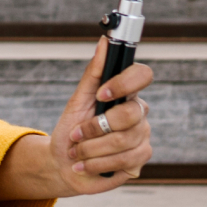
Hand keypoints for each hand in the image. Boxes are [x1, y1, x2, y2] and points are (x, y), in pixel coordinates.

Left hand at [47, 36, 153, 194]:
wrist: (63, 164)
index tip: (101, 94)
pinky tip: (84, 165)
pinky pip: (125, 161)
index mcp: (126, 94)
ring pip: (124, 141)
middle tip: (76, 134)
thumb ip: (93, 73)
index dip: (124, 83)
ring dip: (91, 149)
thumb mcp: (77, 100)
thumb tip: (104, 42)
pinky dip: (97, 164)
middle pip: (130, 114)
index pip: (142, 76)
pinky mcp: (140, 160)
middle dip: (95, 128)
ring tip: (76, 152)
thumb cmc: (71, 129)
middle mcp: (138, 114)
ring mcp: (142, 137)